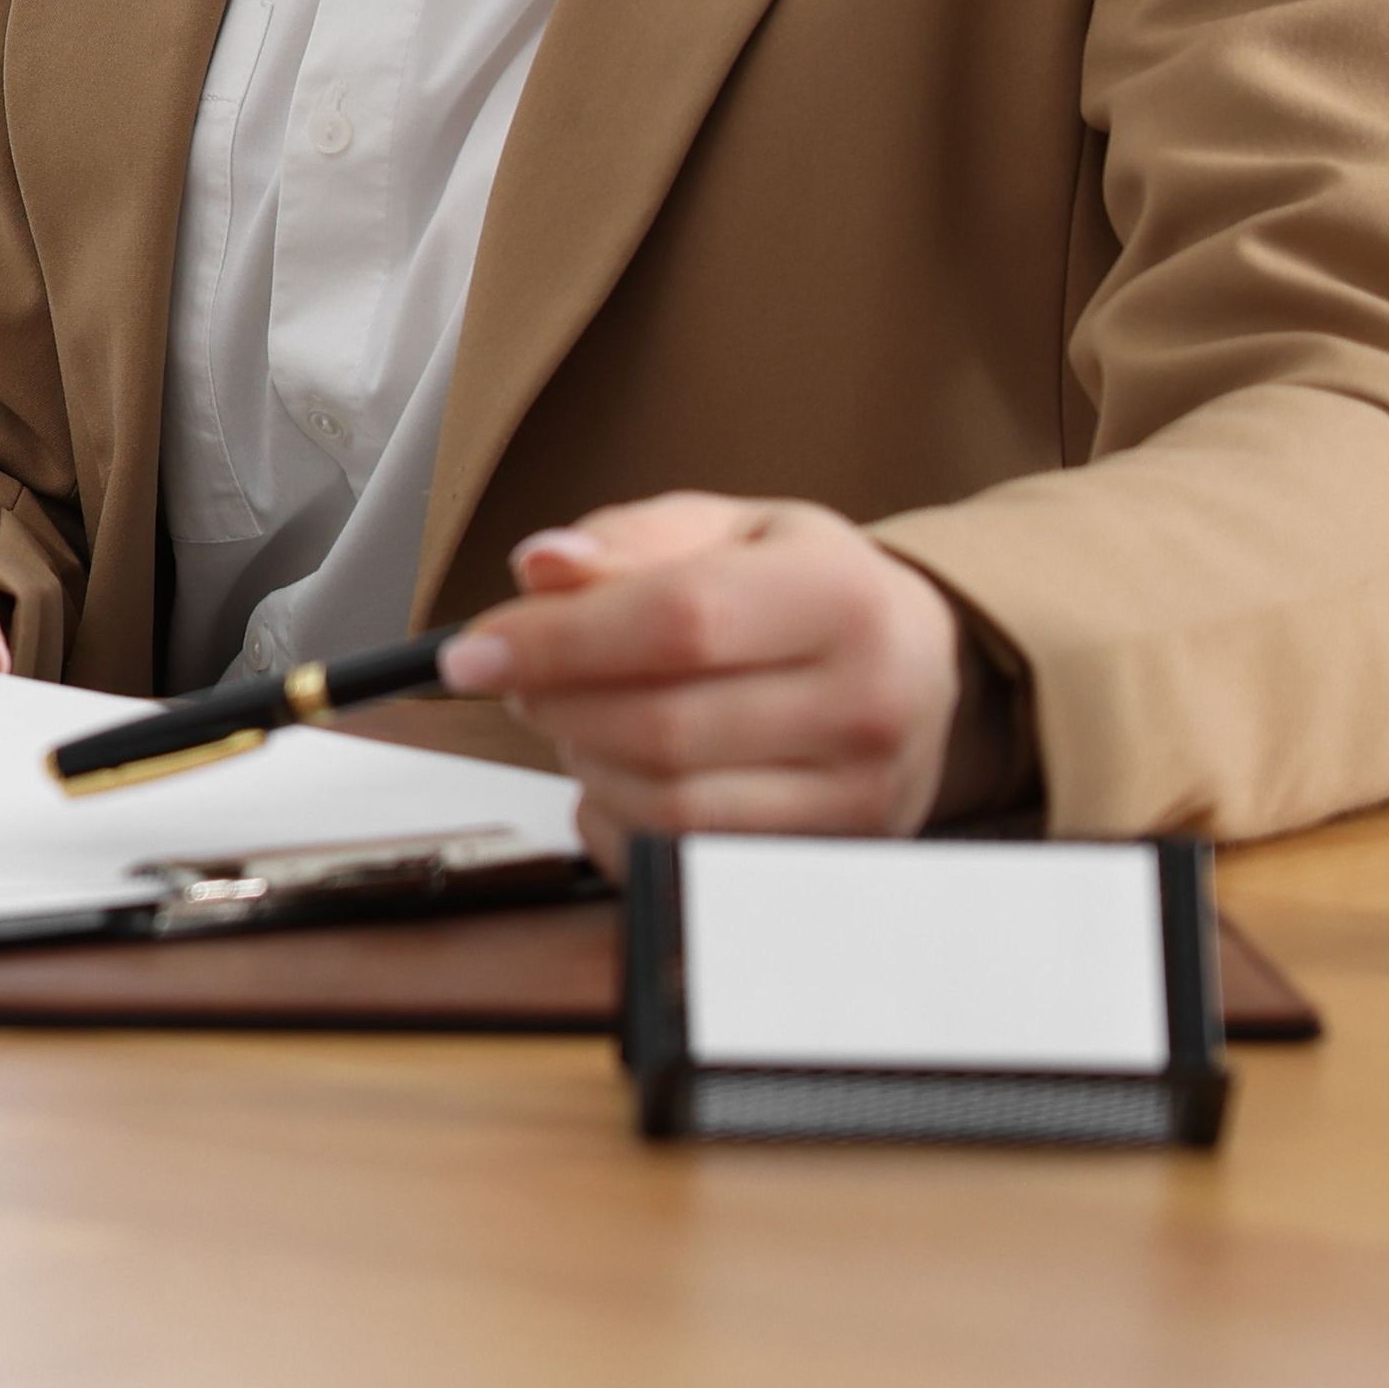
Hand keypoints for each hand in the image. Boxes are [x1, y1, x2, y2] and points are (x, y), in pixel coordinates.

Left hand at [435, 494, 964, 849]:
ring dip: (583, 761)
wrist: (917, 665)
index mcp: (841, 598)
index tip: (471, 651)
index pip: (677, 624)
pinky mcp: (825, 857)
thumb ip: (626, 540)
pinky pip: (678, 858)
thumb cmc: (805, 589)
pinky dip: (615, 818)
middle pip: (660, 726)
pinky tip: (619, 770)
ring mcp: (857, 797)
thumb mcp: (726, 529)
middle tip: (519, 677)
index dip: (557, 642)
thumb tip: (540, 568)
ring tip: (582, 713)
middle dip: (556, 703)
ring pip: (664, 803)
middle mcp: (868, 704)